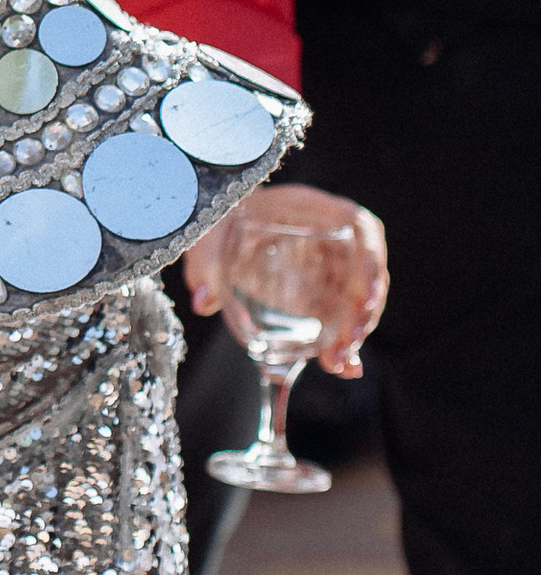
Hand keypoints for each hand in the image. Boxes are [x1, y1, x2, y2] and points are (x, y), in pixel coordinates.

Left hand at [183, 180, 388, 375]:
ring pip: (358, 299)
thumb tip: (202, 301)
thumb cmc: (219, 219)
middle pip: (366, 272)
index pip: (359, 226)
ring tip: (335, 362)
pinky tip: (338, 366)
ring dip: (352, 332)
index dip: (371, 259)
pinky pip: (341, 316)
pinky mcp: (325, 291)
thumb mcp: (208, 232)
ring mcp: (332, 264)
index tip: (368, 294)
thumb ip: (204, 263)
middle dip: (360, 312)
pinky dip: (340, 341)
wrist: (221, 227)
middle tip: (345, 346)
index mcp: (310, 208)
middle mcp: (331, 235)